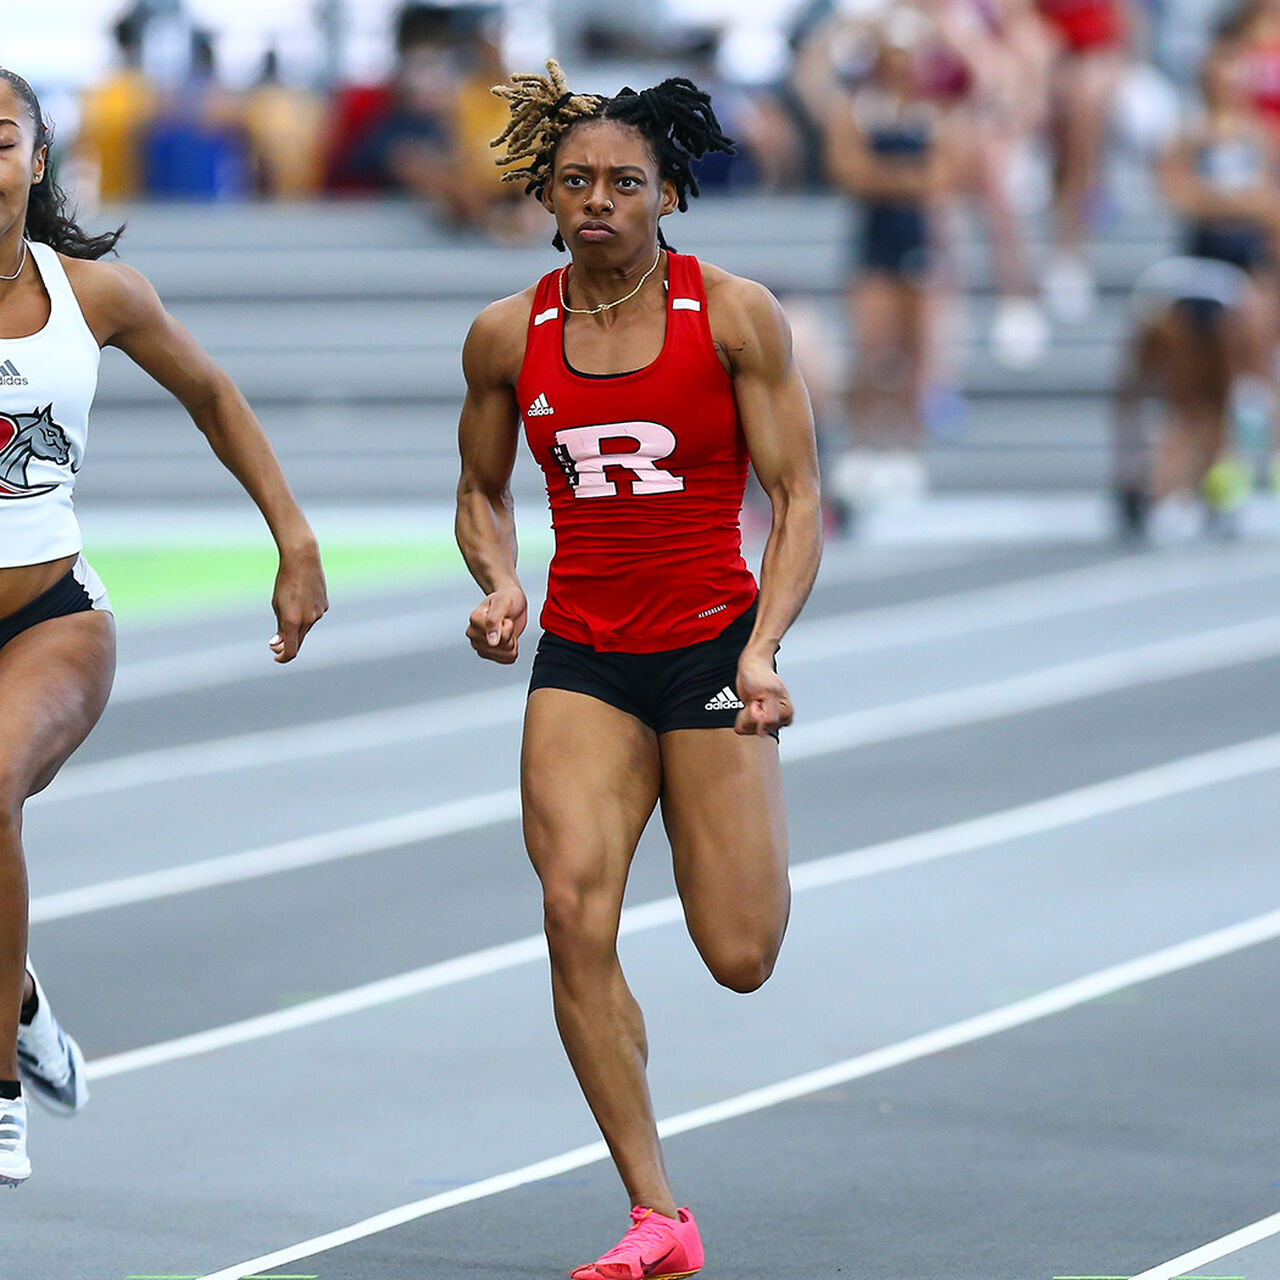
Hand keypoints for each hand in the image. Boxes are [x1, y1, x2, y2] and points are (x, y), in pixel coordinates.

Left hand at [269, 545, 327, 662]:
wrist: (303, 560)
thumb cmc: (285, 581)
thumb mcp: (277, 605)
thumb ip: (280, 627)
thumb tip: (278, 644)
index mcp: (294, 621)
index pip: (291, 650)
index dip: (283, 657)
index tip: (276, 656)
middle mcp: (309, 620)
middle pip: (299, 640)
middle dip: (288, 643)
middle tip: (276, 641)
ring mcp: (319, 613)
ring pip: (306, 627)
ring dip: (296, 625)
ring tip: (288, 605)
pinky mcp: (324, 605)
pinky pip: (313, 615)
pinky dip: (305, 613)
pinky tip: (301, 597)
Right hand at [467, 584, 526, 663]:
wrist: (512, 601)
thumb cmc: (507, 598)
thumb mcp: (504, 604)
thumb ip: (494, 621)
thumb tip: (491, 641)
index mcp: (475, 619)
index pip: (495, 636)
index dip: (506, 627)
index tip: (504, 618)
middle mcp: (474, 633)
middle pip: (498, 647)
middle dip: (509, 635)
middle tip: (506, 623)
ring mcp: (480, 644)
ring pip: (502, 655)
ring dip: (511, 643)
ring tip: (507, 630)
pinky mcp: (488, 652)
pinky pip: (505, 660)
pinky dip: (511, 651)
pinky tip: (509, 640)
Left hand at [734, 648, 794, 736]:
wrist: (751, 667)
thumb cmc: (760, 675)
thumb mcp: (768, 692)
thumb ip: (769, 716)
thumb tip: (763, 733)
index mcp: (786, 713)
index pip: (765, 724)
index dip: (757, 711)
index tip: (760, 698)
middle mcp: (778, 720)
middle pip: (756, 729)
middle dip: (750, 713)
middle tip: (756, 698)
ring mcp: (766, 722)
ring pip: (748, 729)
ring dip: (745, 714)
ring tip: (752, 700)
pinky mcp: (756, 723)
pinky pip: (742, 728)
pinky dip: (741, 717)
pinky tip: (748, 706)